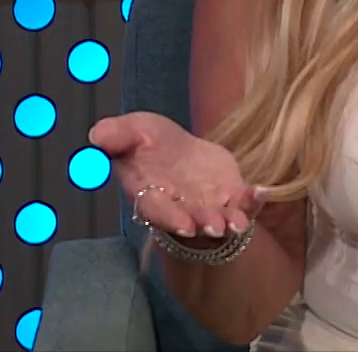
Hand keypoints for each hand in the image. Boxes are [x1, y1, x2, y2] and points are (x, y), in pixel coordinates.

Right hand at [89, 111, 263, 240]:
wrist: (180, 151)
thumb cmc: (151, 144)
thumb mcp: (133, 131)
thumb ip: (116, 135)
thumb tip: (95, 135)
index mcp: (152, 193)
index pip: (157, 210)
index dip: (170, 219)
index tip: (184, 225)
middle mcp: (181, 207)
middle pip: (191, 220)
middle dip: (204, 224)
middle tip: (216, 225)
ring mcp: (208, 205)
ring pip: (220, 219)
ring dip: (230, 221)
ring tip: (238, 222)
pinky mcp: (231, 196)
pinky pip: (244, 202)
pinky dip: (255, 199)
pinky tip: (262, 190)